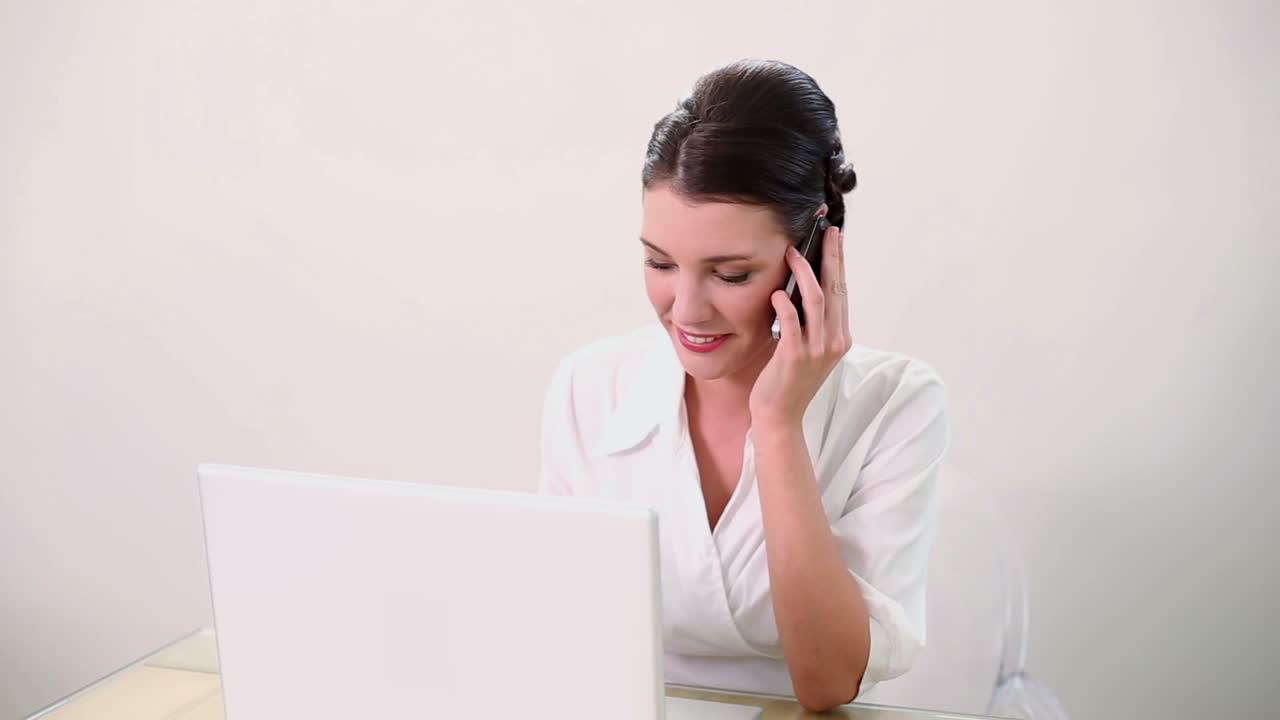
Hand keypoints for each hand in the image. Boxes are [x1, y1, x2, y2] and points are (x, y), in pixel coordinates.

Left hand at [748, 221, 851, 428]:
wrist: (780, 416)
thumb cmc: (788, 380)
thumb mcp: (807, 348)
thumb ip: (811, 322)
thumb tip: (802, 286)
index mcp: (840, 337)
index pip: (842, 292)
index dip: (839, 263)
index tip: (836, 238)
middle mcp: (834, 341)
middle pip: (836, 289)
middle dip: (831, 257)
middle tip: (826, 231)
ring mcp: (817, 350)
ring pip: (817, 300)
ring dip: (805, 273)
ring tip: (792, 253)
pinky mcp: (796, 357)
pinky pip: (793, 322)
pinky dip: (785, 304)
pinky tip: (777, 292)